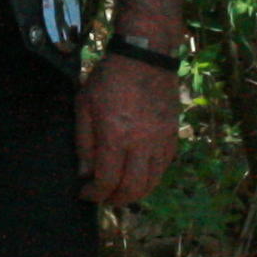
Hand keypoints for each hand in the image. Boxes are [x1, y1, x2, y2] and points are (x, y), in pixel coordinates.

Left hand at [76, 53, 178, 207]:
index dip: (95, 193)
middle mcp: (141, 143)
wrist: (146, 56)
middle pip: (133, 188)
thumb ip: (84, 142)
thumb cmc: (110, 78)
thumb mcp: (84, 104)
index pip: (107, 180)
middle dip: (116, 199)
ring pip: (152, 181)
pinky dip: (151, 178)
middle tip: (103, 198)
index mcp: (116, 135)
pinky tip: (138, 175)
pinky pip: (164, 167)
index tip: (85, 193)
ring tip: (120, 192)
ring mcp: (160, 140)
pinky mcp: (172, 135)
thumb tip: (85, 173)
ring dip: (135, 193)